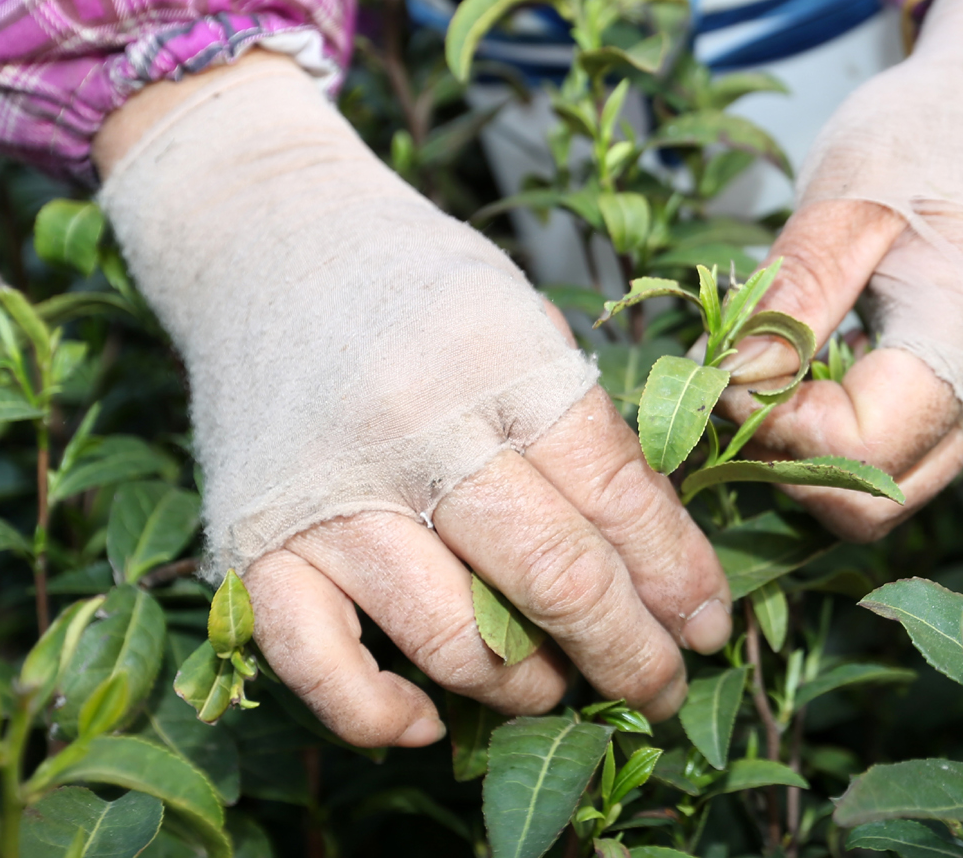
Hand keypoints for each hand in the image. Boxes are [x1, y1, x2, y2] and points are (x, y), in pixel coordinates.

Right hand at [95, 53, 731, 747]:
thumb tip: (660, 556)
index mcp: (503, 365)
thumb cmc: (416, 284)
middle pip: (556, 578)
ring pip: (454, 639)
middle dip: (630, 654)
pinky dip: (381, 716)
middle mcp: (419, 432)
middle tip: (662, 687)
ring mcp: (330, 494)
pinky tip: (428, 721)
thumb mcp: (523, 319)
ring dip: (524, 689)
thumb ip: (583, 427)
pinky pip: (320, 667)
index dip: (679, 576)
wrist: (266, 240)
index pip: (618, 496)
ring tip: (557, 687)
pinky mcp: (254, 540)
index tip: (709, 627)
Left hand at [717, 0, 962, 539]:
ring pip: (885, 490)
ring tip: (763, 378)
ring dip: (807, 455)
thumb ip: (790, 299)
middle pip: (873, 499)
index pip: (856, 445)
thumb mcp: (842, 194)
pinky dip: (840, 437)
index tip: (718, 370)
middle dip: (782, 460)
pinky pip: (903, 457)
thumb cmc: (923, 133)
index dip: (769, 425)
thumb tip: (727, 385)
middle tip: (729, 389)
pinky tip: (808, 376)